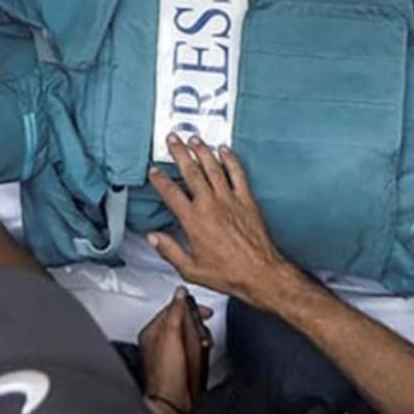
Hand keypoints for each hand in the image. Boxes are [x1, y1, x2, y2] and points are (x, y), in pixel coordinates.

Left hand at [138, 286, 213, 413]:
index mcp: (152, 332)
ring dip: (199, 337)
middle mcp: (157, 342)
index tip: (204, 311)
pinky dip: (199, 350)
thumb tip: (180, 293)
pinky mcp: (177, 365)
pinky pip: (191, 350)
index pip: (171, 308)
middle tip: (205, 328)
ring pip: (187, 335)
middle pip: (180, 321)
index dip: (189, 306)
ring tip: (205, 343)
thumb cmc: (167, 375)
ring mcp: (167, 354)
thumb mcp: (172, 336)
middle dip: (196, 323)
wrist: (172, 404)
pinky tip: (203, 355)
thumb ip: (175, 312)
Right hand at [146, 135, 295, 305]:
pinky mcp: (247, 200)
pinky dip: (230, 160)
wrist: (259, 273)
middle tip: (172, 139)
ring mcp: (230, 200)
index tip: (154, 171)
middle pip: (191, 172)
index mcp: (194, 221)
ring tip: (194, 139)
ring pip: (213, 168)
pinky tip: (224, 150)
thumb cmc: (229, 273)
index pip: (171, 193)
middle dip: (179, 153)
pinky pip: (237, 174)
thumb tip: (154, 238)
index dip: (160, 179)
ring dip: (202, 151)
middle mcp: (211, 205)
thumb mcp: (191, 269)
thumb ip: (169, 251)